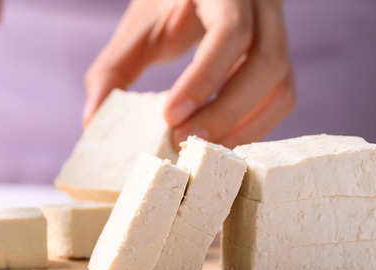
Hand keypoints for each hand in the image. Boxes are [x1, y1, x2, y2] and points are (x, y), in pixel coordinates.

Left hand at [84, 0, 295, 147]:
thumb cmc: (168, 7)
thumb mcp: (139, 28)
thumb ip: (114, 69)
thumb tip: (94, 120)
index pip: (231, 30)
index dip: (205, 77)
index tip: (170, 116)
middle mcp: (262, 8)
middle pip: (267, 63)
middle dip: (225, 112)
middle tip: (183, 142)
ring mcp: (279, 35)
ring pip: (282, 86)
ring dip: (243, 127)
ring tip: (201, 150)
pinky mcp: (281, 63)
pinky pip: (281, 100)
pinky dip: (252, 127)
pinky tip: (220, 141)